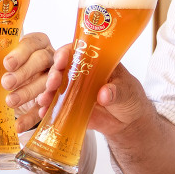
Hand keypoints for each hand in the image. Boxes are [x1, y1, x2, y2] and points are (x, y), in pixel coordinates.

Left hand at [0, 32, 54, 132]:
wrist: (18, 88)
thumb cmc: (8, 70)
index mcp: (35, 43)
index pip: (32, 43)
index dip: (21, 53)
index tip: (7, 64)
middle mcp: (49, 57)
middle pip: (42, 60)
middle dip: (25, 72)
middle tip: (6, 84)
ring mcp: (54, 77)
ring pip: (47, 82)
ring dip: (30, 92)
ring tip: (12, 102)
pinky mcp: (53, 98)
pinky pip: (46, 107)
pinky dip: (33, 116)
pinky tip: (21, 123)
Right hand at [39, 43, 153, 138]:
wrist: (129, 121)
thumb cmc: (130, 98)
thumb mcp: (128, 92)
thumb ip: (117, 92)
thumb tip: (104, 93)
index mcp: (95, 62)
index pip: (77, 51)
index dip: (66, 53)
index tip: (61, 60)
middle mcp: (81, 73)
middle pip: (61, 68)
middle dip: (53, 74)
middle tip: (53, 82)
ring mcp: (74, 90)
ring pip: (55, 87)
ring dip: (47, 91)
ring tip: (44, 99)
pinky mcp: (71, 107)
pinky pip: (57, 106)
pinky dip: (49, 109)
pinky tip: (44, 112)